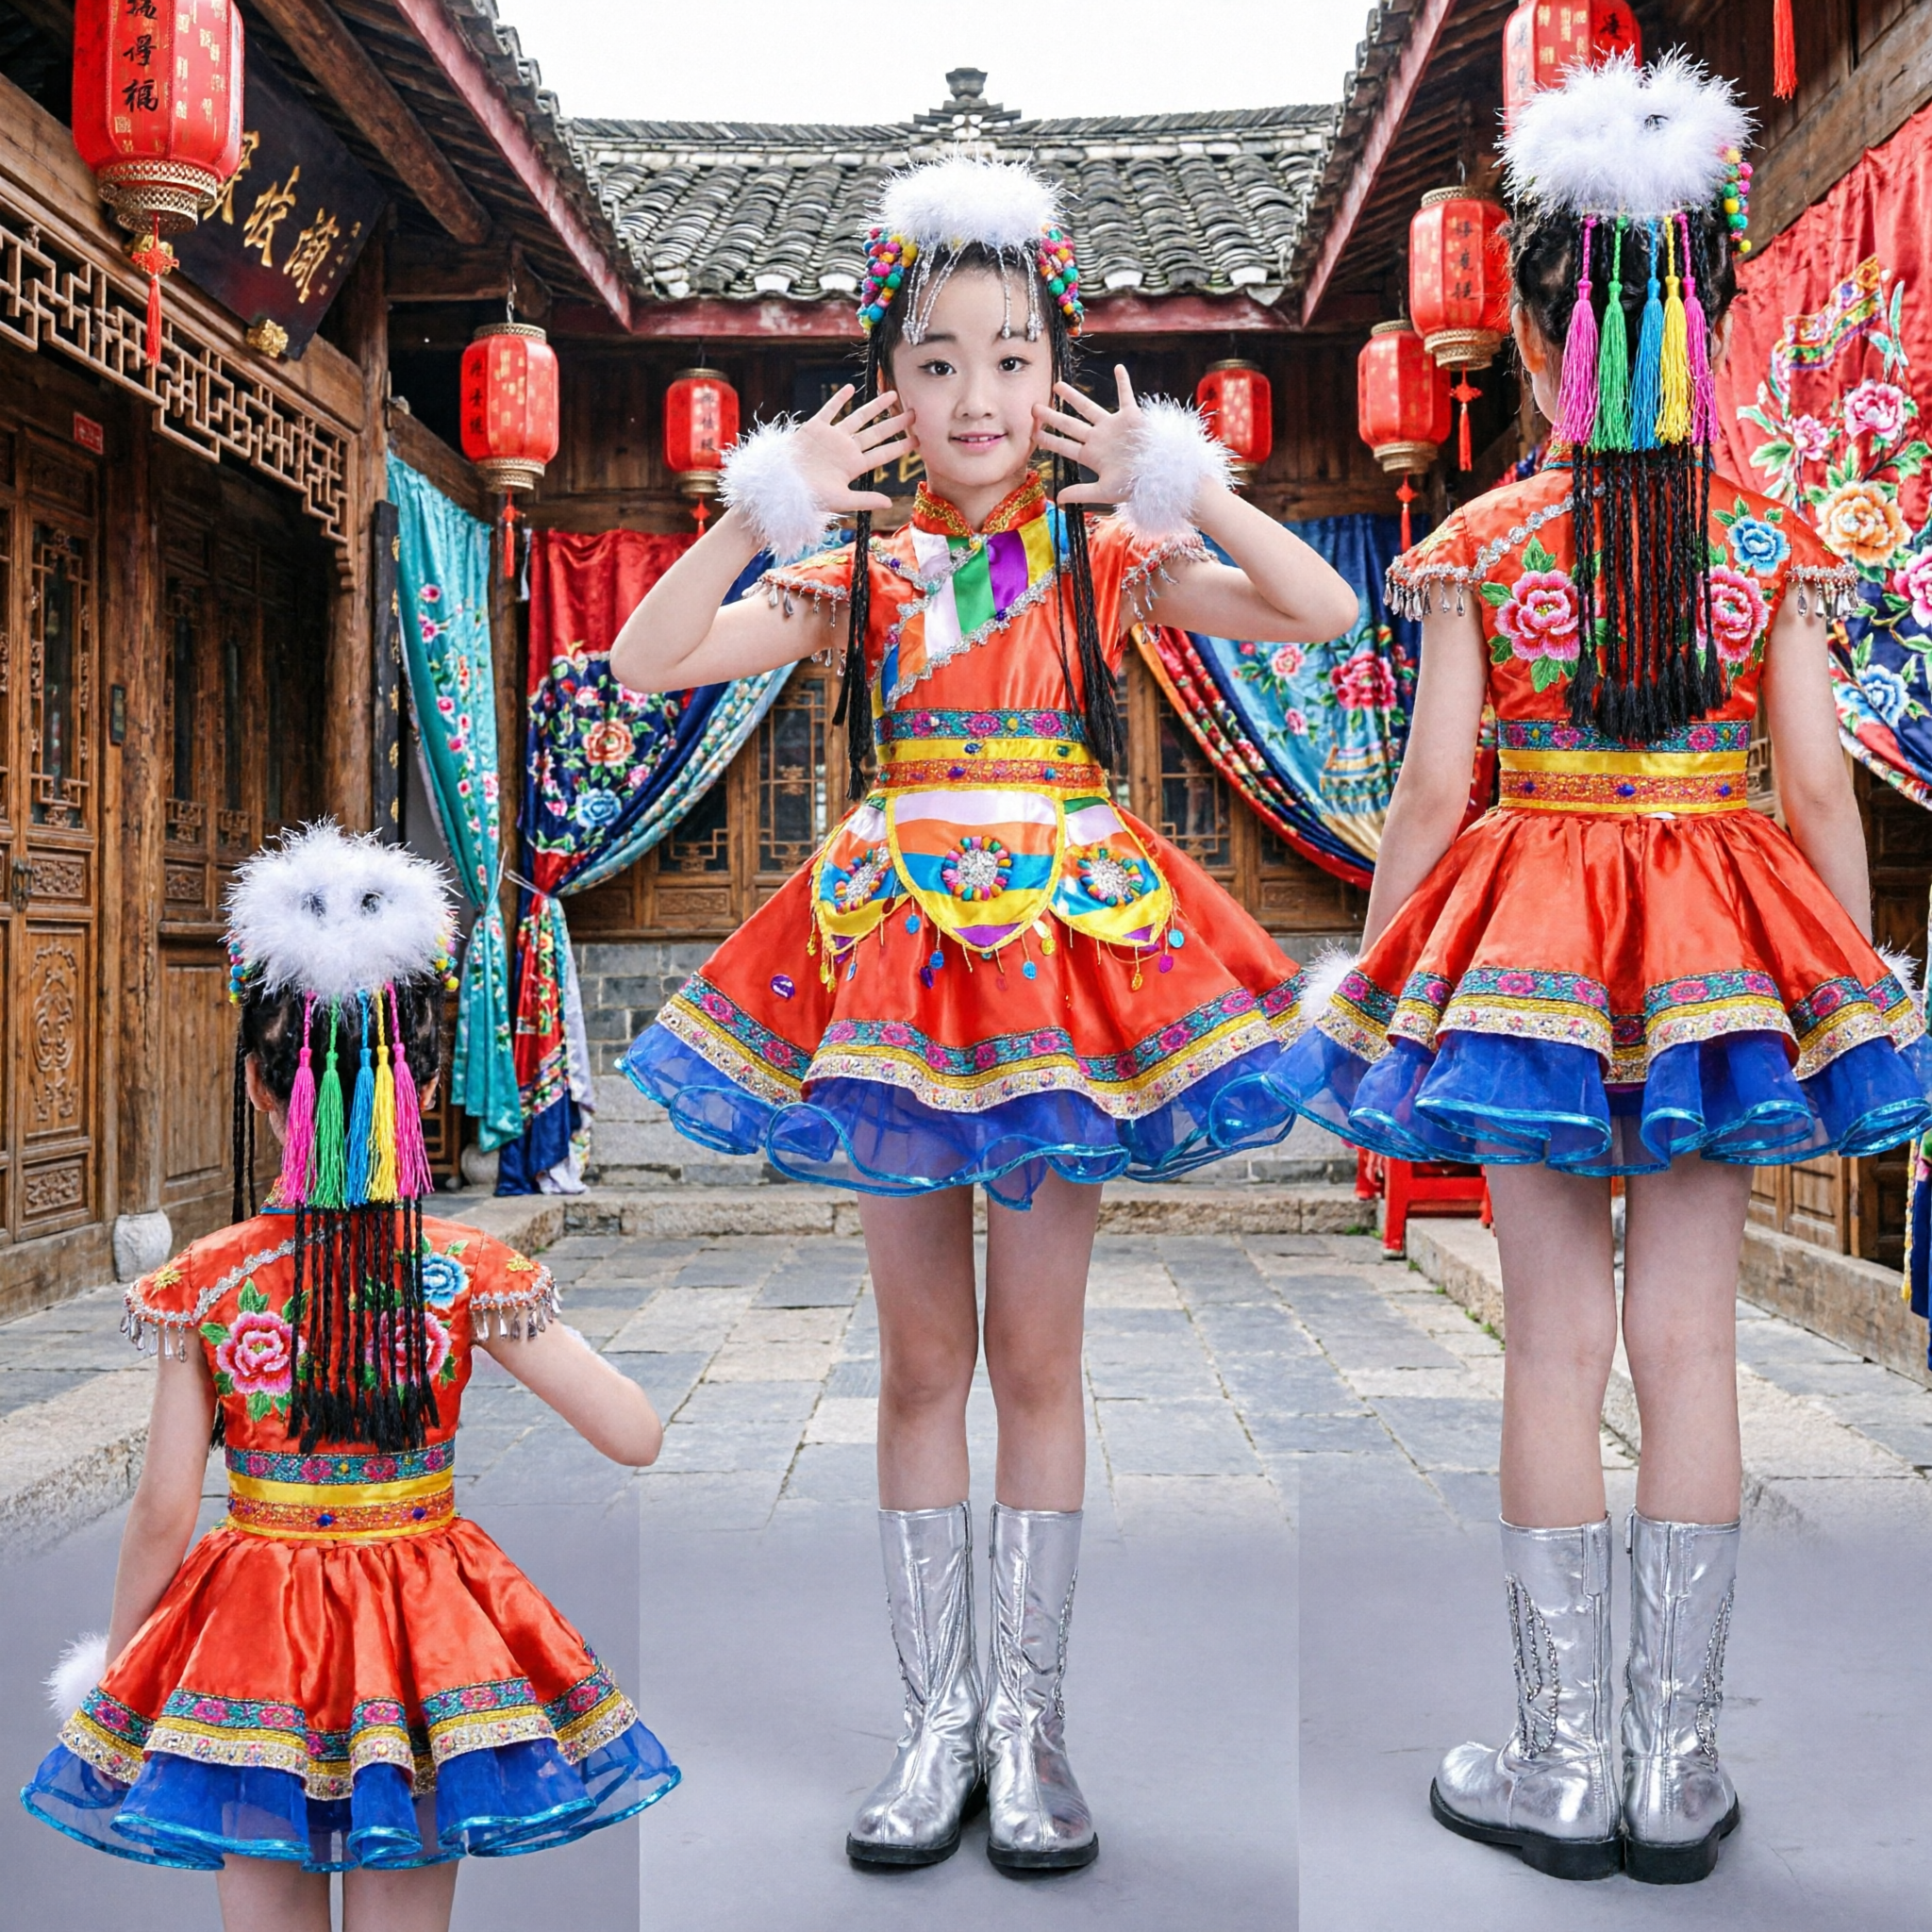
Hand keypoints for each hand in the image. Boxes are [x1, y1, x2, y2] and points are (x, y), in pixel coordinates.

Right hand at [789, 385, 914, 515]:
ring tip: (892, 394)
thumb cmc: (810, 497)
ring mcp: (831, 437)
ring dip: (874, 406)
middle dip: (895, 423)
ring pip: (857, 417)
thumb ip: (865, 499)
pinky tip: (851, 388)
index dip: (901, 447)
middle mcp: (846, 449)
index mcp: (854, 466)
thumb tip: (890, 504)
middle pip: (876, 433)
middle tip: (915, 413)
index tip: (919, 440)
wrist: (783, 487)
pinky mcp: (814, 428)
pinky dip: (839, 399)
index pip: (883, 453)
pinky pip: (829, 410)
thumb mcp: (841, 500)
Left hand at [1033, 365, 1144, 505]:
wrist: (1158, 475)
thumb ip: (1081, 492)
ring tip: (1057, 385)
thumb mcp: (1104, 491)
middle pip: (1070, 424)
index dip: (1049, 440)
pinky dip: (1124, 382)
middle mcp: (1099, 438)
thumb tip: (1059, 498)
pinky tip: (1118, 368)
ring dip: (1073, 396)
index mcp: (1092, 455)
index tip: (1033, 434)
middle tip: (1034, 407)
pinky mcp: (1131, 417)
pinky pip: (1126, 395)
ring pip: (1089, 407)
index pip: (1065, 446)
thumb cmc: (1133, 484)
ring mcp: (1113, 426)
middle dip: (1052, 416)